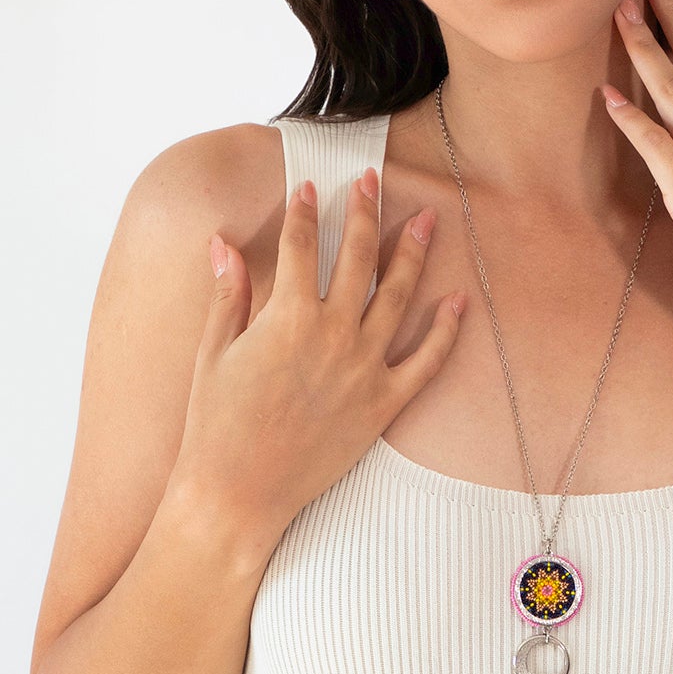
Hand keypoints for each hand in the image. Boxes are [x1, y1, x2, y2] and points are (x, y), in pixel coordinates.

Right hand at [171, 171, 465, 546]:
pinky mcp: (384, 403)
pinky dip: (447, 330)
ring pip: (399, 296)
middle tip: (373, 180)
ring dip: (414, 253)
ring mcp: (364, 368)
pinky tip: (459, 300)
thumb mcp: (213, 353)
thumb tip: (222, 243)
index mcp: (288, 317)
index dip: (304, 211)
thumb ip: (228, 294)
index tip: (309, 186)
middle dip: (365, 211)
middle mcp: (333, 335)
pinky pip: (427, 361)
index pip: (301, 246)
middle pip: (358, 257)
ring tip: (426, 220)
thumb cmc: (215, 425)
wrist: (237, 493)